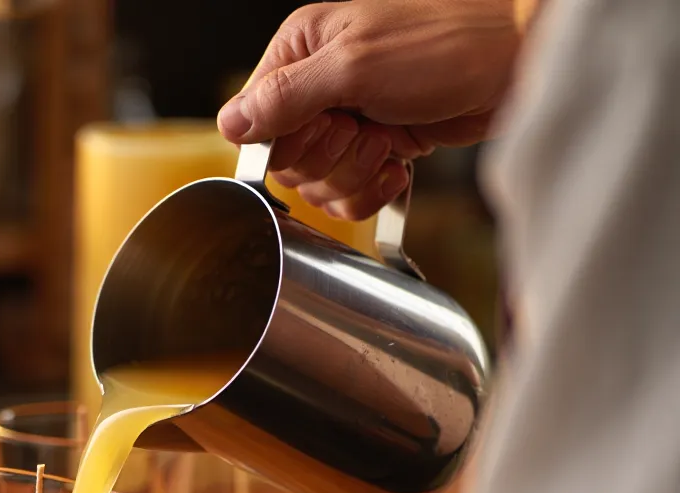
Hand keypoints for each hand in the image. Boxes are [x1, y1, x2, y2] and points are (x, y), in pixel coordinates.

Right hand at [218, 0, 520, 219]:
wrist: (516, 61)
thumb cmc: (446, 44)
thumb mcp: (354, 66)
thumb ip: (286, 97)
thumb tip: (230, 124)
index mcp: (298, 51)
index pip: (255, 126)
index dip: (290, 143)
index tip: (333, 126)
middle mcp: (316, 86)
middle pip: (286, 162)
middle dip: (330, 160)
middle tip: (366, 132)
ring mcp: (347, 120)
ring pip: (317, 184)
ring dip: (355, 176)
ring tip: (388, 144)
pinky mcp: (376, 146)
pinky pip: (348, 194)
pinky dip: (372, 191)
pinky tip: (398, 167)